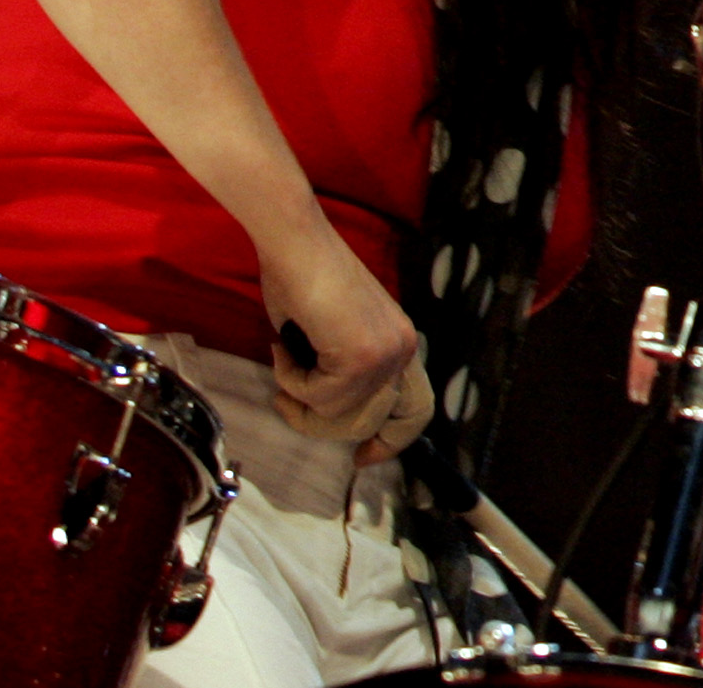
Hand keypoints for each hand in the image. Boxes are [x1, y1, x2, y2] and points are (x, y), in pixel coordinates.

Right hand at [259, 220, 429, 464]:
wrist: (296, 245)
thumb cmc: (304, 281)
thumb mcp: (334, 336)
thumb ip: (343, 372)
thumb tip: (327, 413)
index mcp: (402, 343)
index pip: (417, 411)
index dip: (393, 442)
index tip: (362, 458)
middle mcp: (404, 350)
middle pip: (371, 425)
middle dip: (320, 424)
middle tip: (288, 401)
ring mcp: (386, 353)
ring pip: (338, 417)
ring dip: (299, 397)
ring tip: (286, 358)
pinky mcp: (361, 356)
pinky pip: (316, 399)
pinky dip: (290, 380)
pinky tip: (285, 345)